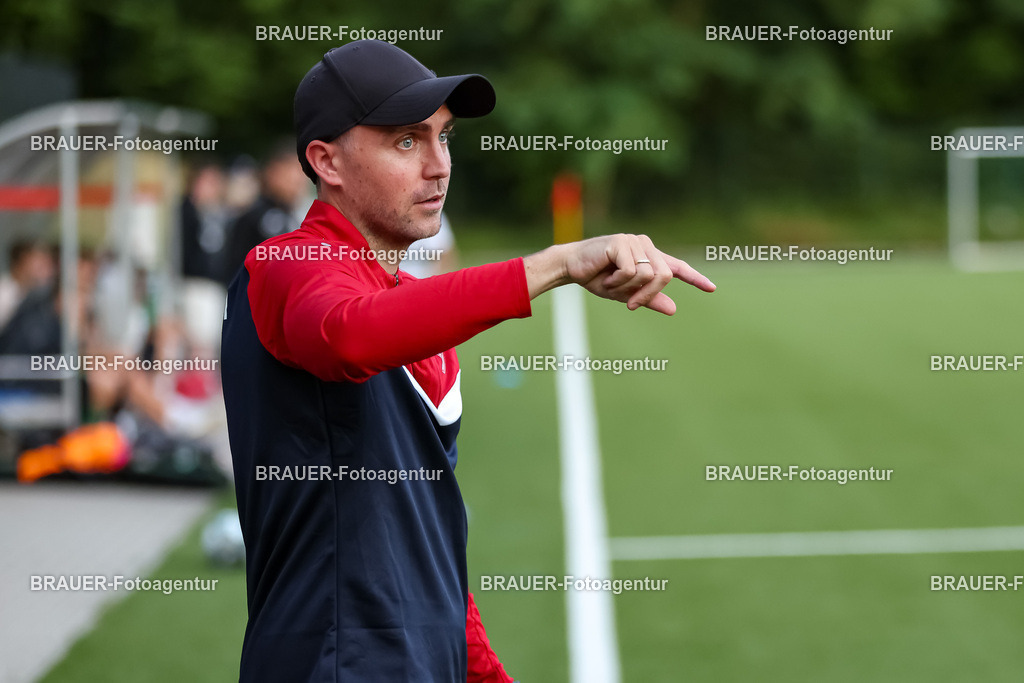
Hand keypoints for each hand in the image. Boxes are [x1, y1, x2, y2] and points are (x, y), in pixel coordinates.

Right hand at [524, 234, 714, 314]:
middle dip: (648, 295)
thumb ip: (649, 299)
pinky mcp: (622, 242)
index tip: (711, 289)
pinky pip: (632, 271)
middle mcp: (645, 245)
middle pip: (664, 276)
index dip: (695, 278)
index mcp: (649, 257)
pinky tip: (605, 278)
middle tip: (631, 304)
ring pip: (649, 275)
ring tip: (610, 285)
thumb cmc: (597, 278)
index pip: (676, 267)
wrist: (571, 267)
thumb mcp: (626, 294)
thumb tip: (674, 309)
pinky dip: (618, 282)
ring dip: (629, 288)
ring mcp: (634, 241)